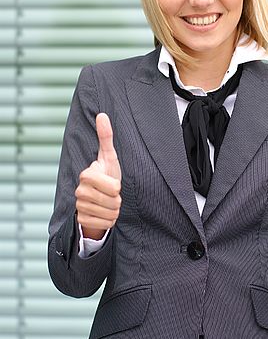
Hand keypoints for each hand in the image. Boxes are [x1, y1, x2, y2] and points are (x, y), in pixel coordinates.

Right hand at [75, 113, 121, 239]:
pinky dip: (108, 221)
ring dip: (114, 211)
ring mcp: (79, 206)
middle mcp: (79, 191)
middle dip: (117, 200)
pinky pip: (104, 224)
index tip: (112, 183)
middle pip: (113, 202)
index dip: (118, 187)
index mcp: (86, 175)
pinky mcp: (81, 220)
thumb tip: (102, 114)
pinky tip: (103, 213)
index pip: (114, 187)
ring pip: (110, 214)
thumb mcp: (109, 157)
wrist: (98, 198)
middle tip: (111, 195)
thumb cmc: (107, 175)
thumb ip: (106, 137)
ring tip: (108, 203)